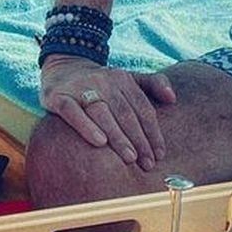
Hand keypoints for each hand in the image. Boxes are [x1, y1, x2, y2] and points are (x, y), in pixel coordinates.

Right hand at [40, 56, 174, 167]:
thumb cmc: (100, 84)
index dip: (152, 132)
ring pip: (102, 113)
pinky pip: (73, 112)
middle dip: (138, 140)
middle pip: (124, 113)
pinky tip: (99, 142)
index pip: (142, 108)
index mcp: (122, 78)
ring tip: (130, 157)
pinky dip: (86, 126)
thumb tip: (172, 98)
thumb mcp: (127, 79)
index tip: (159, 154)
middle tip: (147, 163)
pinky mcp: (58, 97)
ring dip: (118, 137)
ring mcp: (79, 88)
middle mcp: (102, 80)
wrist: (61, 68)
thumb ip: (152, 85)